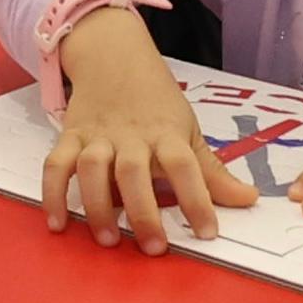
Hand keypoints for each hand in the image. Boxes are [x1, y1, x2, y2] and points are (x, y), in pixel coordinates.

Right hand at [44, 5, 258, 249]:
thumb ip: (213, 171)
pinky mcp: (70, 135)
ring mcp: (97, 135)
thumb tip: (249, 199)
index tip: (208, 233)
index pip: (184, 166)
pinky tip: (58, 224)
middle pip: (134, 171)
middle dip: (143, 212)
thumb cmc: (156, 101)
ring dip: (97, 205)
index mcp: (166, 133)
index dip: (198, 199)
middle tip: (154, 248)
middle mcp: (130, 135)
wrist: (113, 54)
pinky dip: (53, 193)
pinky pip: (56, 164)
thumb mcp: (188, 129)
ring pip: (92, 168)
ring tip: (108, 240)